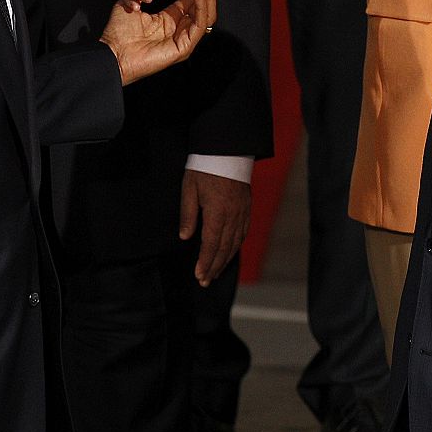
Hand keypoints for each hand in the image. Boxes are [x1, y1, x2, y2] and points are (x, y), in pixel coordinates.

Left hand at [99, 0, 219, 84]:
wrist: (111, 54)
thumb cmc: (118, 33)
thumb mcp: (134, 3)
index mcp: (171, 20)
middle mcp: (181, 29)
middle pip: (203, 6)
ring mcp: (184, 39)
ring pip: (205, 15)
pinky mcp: (184, 48)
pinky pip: (198, 25)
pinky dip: (201, 7)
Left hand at [179, 170, 251, 286]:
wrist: (228, 150)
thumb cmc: (205, 168)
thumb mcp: (189, 189)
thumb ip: (188, 215)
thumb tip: (185, 237)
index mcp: (217, 212)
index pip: (211, 244)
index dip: (205, 262)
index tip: (199, 276)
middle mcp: (233, 215)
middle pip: (224, 248)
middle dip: (214, 267)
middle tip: (205, 281)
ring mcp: (242, 212)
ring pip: (235, 243)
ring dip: (225, 260)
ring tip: (215, 272)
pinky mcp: (247, 207)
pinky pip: (243, 232)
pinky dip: (236, 246)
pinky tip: (229, 253)